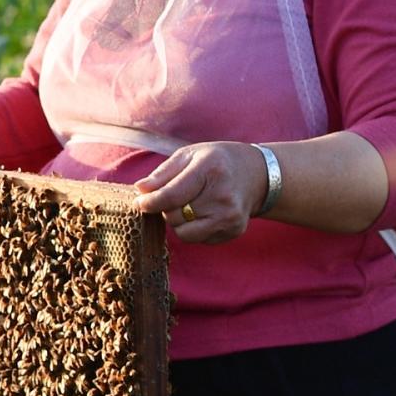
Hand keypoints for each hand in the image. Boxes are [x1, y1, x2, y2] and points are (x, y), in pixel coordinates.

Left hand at [134, 141, 270, 244]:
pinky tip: (204, 212)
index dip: (150, 203)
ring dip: (178, 222)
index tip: (139, 203)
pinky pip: (199, 239)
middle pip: (175, 216)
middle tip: (175, 197)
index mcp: (210, 170)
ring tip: (189, 205)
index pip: (171, 196)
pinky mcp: (234, 231)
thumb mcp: (188, 155)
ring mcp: (231, 216)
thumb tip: (140, 190)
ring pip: (184, 234)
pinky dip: (193, 229)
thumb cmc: (215, 162)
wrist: (257, 175)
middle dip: (166, 209)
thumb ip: (162, 174)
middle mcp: (223, 196)